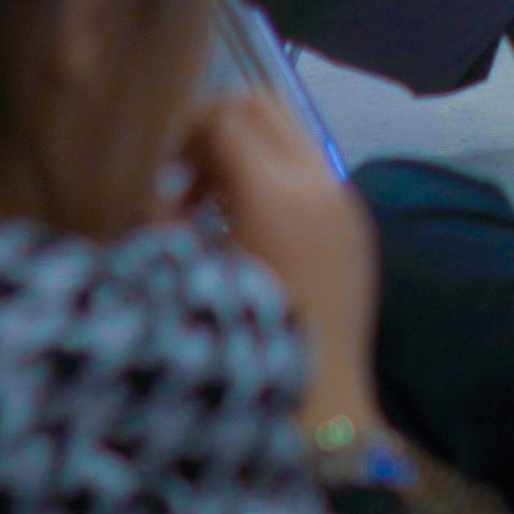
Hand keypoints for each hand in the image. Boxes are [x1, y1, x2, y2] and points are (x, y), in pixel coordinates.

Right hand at [181, 89, 382, 417]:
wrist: (319, 407)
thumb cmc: (240, 349)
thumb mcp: (186, 278)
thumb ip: (162, 221)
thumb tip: (156, 188)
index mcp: (274, 192)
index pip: (224, 116)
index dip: (182, 136)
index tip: (160, 179)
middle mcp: (319, 182)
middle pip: (263, 105)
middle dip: (217, 130)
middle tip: (184, 181)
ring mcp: (345, 200)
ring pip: (291, 133)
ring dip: (246, 152)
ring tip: (208, 212)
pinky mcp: (357, 223)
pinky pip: (312, 170)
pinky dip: (275, 178)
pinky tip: (247, 231)